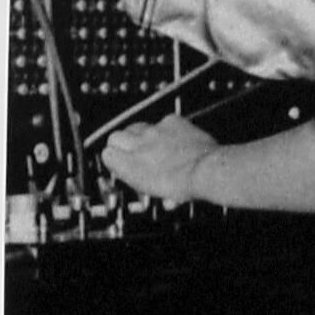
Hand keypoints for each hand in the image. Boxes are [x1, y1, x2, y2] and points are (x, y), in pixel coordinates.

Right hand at [101, 115, 218, 203]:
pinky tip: (178, 138)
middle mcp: (137, 145)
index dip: (116, 159)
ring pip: (136, 126)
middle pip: (115, 136)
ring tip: (155, 144)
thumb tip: (158, 190)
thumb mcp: (159, 193)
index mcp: (129, 166)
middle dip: (123, 143)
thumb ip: (148, 184)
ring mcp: (153, 131)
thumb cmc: (185, 186)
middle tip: (135, 151)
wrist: (206, 170)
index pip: (107, 154)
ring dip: (142, 135)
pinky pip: (164, 122)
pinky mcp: (170, 121)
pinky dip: (169, 129)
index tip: (123, 163)